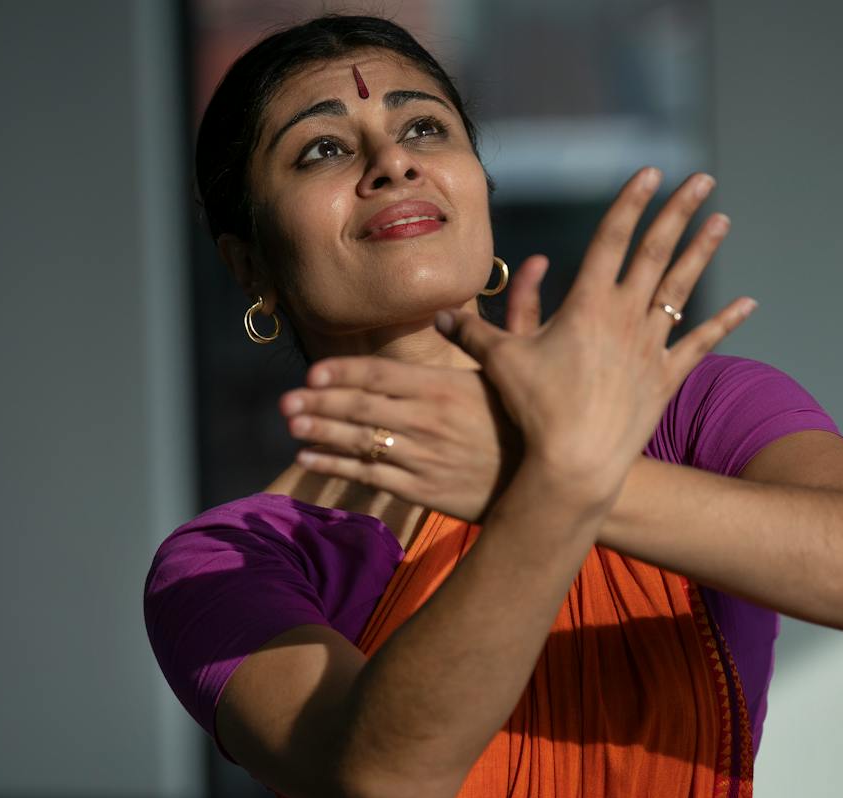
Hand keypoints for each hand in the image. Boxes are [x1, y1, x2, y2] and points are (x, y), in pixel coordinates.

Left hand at [277, 257, 552, 522]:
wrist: (558, 479)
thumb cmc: (539, 416)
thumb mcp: (530, 361)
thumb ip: (521, 311)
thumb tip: (534, 262)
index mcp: (445, 385)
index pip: (381, 374)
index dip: (342, 373)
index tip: (312, 372)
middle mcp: (428, 420)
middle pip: (361, 407)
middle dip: (318, 404)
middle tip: (283, 402)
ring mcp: (424, 457)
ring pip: (360, 442)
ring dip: (320, 433)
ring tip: (291, 424)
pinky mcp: (426, 489)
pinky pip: (371, 475)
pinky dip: (337, 466)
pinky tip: (310, 458)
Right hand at [435, 167, 757, 506]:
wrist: (574, 462)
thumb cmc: (534, 411)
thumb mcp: (500, 363)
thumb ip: (474, 334)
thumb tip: (437, 318)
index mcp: (588, 304)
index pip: (612, 238)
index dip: (630, 202)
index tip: (649, 172)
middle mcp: (626, 316)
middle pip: (656, 251)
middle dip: (678, 211)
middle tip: (701, 179)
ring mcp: (650, 346)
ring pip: (681, 288)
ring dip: (702, 251)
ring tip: (722, 219)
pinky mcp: (666, 379)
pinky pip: (701, 343)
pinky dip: (724, 322)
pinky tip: (749, 302)